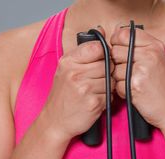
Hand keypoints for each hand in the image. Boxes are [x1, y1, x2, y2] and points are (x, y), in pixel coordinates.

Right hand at [41, 26, 114, 141]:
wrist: (54, 121)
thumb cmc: (63, 95)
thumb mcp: (66, 69)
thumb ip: (84, 52)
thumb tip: (102, 31)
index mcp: (68, 62)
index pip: (97, 47)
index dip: (103, 54)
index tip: (100, 62)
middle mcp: (75, 73)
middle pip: (107, 64)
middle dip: (107, 73)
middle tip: (97, 81)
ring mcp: (84, 88)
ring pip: (111, 80)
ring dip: (108, 87)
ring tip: (95, 92)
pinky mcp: (93, 103)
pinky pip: (110, 95)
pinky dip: (106, 99)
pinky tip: (95, 101)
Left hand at [109, 22, 164, 131]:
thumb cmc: (164, 86)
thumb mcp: (158, 59)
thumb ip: (141, 47)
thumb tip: (116, 36)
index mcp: (154, 45)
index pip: (123, 33)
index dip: (116, 42)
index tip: (118, 50)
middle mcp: (149, 55)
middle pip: (115, 51)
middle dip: (117, 62)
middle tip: (128, 72)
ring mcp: (141, 70)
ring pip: (114, 69)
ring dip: (119, 78)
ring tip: (133, 83)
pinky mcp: (134, 85)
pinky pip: (116, 84)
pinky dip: (121, 90)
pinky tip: (133, 92)